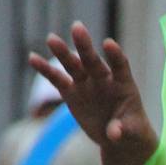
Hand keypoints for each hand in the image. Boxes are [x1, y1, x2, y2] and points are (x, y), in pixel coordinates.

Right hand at [29, 23, 157, 164]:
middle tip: (77, 27)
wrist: (118, 137)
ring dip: (63, 53)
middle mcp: (103, 79)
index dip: (115, 56)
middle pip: (93, 60)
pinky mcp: (71, 92)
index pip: (120, 66)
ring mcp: (86, 83)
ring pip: (73, 65)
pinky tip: (33, 58)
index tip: (108, 44)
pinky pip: (57, 79)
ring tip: (51, 39)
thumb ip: (123, 130)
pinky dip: (46, 69)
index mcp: (123, 84)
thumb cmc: (131, 130)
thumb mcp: (132, 133)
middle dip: (85, 46)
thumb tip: (113, 133)